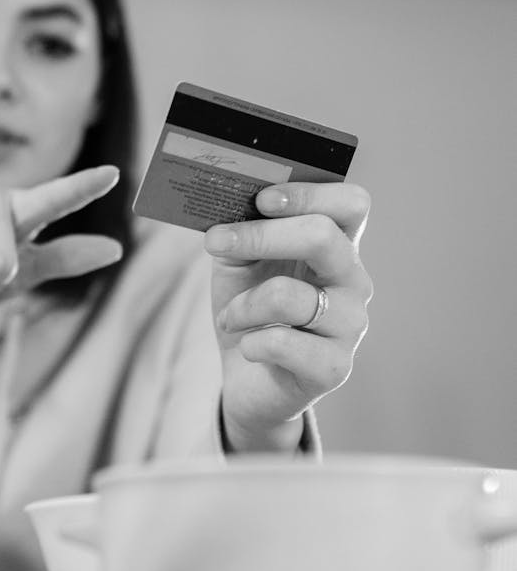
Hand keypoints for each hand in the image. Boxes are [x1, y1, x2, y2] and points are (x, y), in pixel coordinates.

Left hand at [204, 182, 372, 451]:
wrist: (247, 376)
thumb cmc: (248, 308)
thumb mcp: (238, 261)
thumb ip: (241, 230)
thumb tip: (228, 203)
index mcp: (338, 245)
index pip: (350, 203)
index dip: (308, 194)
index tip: (261, 199)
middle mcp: (354, 281)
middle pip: (323, 236)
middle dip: (262, 235)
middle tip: (216, 241)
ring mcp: (351, 325)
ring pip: (288, 295)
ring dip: (242, 305)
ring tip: (230, 317)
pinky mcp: (335, 367)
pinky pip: (280, 343)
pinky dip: (250, 342)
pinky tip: (248, 347)